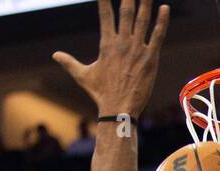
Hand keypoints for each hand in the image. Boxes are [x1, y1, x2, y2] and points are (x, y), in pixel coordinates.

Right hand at [52, 0, 168, 118]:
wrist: (119, 109)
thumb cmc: (101, 94)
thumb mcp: (82, 76)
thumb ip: (69, 62)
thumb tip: (55, 55)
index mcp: (107, 44)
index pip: (105, 14)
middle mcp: (123, 43)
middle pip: (126, 11)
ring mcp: (138, 49)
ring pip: (143, 20)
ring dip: (146, 3)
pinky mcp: (150, 58)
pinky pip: (157, 36)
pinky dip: (162, 22)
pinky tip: (165, 9)